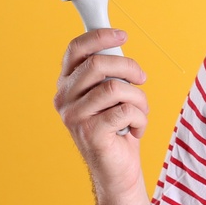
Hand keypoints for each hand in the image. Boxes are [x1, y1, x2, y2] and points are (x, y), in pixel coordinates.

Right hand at [53, 28, 148, 192]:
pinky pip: (125, 111)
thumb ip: (109, 70)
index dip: (100, 36)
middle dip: (129, 67)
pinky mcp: (90, 133)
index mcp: (67, 84)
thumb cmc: (117, 126)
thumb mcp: (110, 93)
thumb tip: (117, 41)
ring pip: (115, 88)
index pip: (76, 49)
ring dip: (138, 98)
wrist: (117, 169)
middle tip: (141, 78)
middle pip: (98, 64)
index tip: (122, 35)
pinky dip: (140, 118)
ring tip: (140, 110)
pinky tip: (136, 129)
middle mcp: (64, 99)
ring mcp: (74, 117)